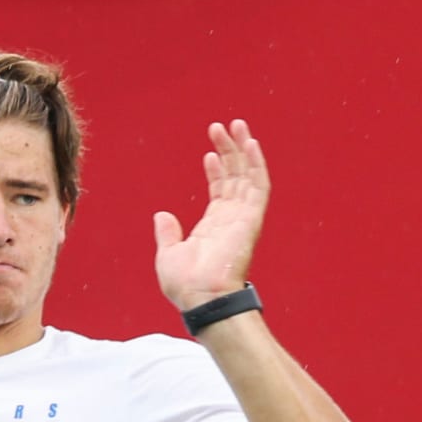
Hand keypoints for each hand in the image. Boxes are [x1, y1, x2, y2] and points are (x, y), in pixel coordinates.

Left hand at [153, 119, 270, 310]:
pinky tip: (249, 142)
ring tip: (235, 125)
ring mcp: (242, 217)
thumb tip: (162, 215)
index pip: (220, 191)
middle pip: (235, 176)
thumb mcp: (168, 254)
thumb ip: (168, 233)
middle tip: (222, 126)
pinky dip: (255, 164)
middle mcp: (230, 219)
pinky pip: (258, 185)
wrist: (201, 296)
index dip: (217, 170)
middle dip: (229, 150)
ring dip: (242, 149)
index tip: (209, 152)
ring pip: (247, 175)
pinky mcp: (251, 218)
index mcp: (213, 227)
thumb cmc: (185, 285)